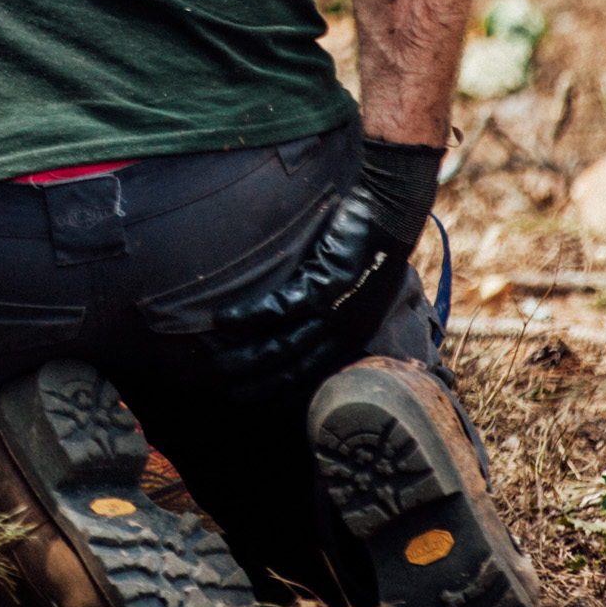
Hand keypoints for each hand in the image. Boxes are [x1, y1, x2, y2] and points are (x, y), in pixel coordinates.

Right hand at [207, 137, 444, 395]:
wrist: (388, 209)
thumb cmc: (369, 243)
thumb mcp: (358, 289)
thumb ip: (333, 311)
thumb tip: (300, 321)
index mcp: (355, 337)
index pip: (313, 379)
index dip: (279, 392)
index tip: (252, 397)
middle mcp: (346, 332)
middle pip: (293, 370)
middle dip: (256, 384)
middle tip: (224, 388)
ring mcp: (336, 311)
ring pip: (282, 346)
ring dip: (246, 357)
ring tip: (216, 361)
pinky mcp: (324, 285)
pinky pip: (279, 309)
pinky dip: (249, 317)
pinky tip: (225, 322)